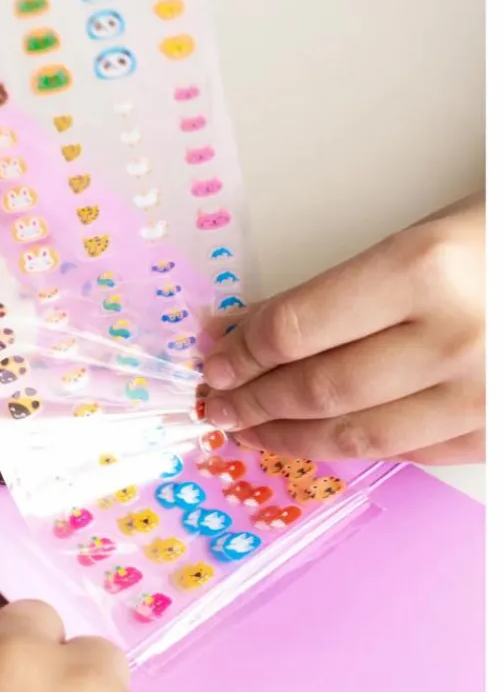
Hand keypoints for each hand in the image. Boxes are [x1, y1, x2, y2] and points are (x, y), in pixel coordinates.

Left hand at [203, 193, 484, 464]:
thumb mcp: (420, 237)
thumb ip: (335, 290)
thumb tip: (247, 327)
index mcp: (423, 270)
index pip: (296, 329)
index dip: (241, 352)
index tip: (214, 359)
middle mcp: (453, 339)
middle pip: (318, 387)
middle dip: (252, 400)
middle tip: (215, 403)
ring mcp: (485, 395)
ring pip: (360, 435)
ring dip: (291, 436)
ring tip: (251, 430)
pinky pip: (414, 454)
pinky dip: (358, 447)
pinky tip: (323, 438)